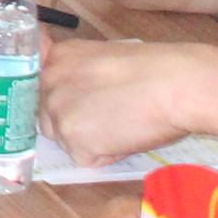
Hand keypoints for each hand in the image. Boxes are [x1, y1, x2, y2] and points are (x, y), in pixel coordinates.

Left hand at [38, 37, 217, 166]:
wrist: (175, 83)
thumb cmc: (154, 70)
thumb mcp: (104, 58)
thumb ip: (81, 73)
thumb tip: (81, 94)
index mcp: (57, 58)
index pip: (42, 88)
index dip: (64, 102)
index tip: (80, 107)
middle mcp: (48, 83)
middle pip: (49, 117)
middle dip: (75, 124)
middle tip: (110, 117)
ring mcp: (58, 112)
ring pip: (66, 140)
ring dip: (90, 141)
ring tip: (123, 124)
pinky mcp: (75, 141)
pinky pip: (87, 159)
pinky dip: (107, 156)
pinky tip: (127, 137)